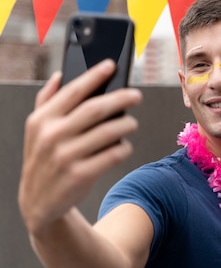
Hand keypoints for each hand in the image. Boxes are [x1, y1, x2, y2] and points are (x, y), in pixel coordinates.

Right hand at [18, 59, 142, 234]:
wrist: (39, 201)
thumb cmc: (44, 158)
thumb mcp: (36, 130)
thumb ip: (46, 100)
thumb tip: (59, 74)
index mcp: (41, 120)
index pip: (73, 91)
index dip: (94, 76)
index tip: (111, 65)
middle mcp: (51, 136)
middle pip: (95, 109)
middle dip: (121, 98)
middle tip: (136, 95)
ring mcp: (65, 156)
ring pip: (109, 132)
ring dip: (126, 124)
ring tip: (131, 122)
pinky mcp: (81, 175)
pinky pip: (113, 154)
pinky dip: (123, 147)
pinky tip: (124, 145)